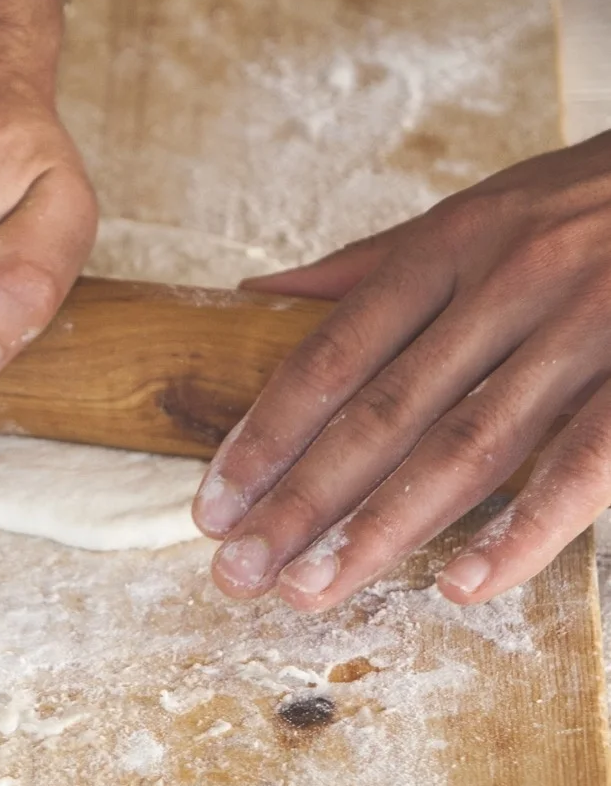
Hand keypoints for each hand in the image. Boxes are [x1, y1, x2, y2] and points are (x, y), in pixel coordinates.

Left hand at [190, 131, 610, 608]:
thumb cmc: (602, 194)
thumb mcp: (486, 206)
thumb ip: (373, 264)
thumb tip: (264, 297)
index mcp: (454, 247)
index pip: (333, 356)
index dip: (267, 436)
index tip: (213, 505)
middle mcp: (511, 283)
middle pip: (382, 414)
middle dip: (300, 501)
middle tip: (237, 573)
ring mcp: (590, 327)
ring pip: (467, 447)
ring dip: (383, 530)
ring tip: (313, 591)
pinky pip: (587, 461)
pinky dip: (527, 529)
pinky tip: (467, 587)